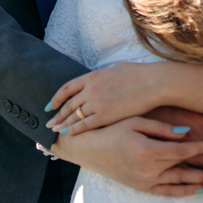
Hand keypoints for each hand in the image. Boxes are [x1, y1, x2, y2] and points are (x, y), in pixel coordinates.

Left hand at [45, 64, 162, 133]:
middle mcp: (90, 89)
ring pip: (74, 116)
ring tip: (55, 131)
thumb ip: (104, 76)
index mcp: (91, 77)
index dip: (56, 98)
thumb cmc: (139, 74)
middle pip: (68, 104)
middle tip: (49, 123)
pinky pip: (85, 124)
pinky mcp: (105, 116)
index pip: (67, 88)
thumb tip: (102, 77)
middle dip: (57, 115)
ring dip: (63, 124)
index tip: (50, 106)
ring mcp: (97, 103)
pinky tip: (68, 134)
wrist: (153, 83)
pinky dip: (75, 129)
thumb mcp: (116, 69)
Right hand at [50, 117, 202, 197]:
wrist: (86, 147)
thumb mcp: (134, 121)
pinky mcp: (144, 187)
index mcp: (151, 148)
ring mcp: (148, 180)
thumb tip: (187, 131)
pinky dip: (188, 192)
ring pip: (186, 183)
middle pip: (195, 170)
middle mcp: (152, 167)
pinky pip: (170, 192)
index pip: (187, 149)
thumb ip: (161, 128)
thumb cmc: (110, 127)